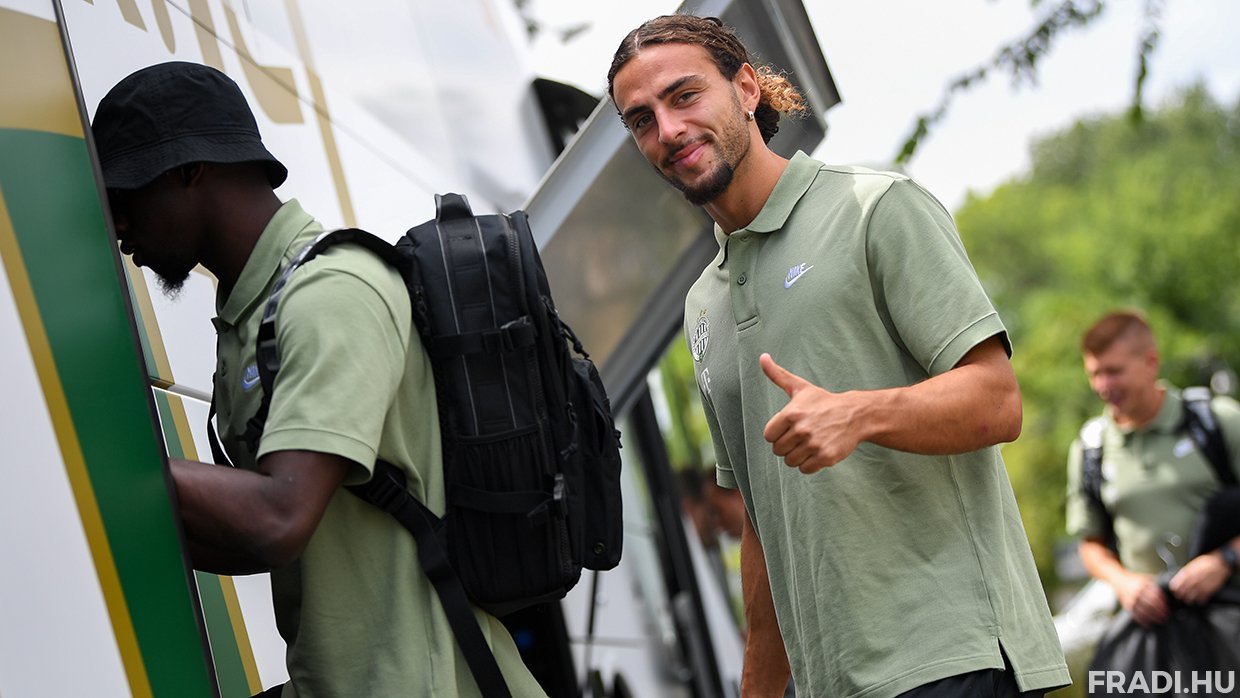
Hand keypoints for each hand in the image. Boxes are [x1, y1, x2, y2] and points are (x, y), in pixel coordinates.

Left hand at [760, 353, 862, 473]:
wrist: (855, 414)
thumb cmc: (824, 402)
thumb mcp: (800, 387)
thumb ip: (777, 375)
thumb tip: (762, 357)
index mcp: (791, 414)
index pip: (769, 436)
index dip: (777, 433)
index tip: (789, 428)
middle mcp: (801, 429)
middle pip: (778, 450)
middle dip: (787, 445)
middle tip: (801, 436)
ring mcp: (814, 444)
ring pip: (791, 461)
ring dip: (798, 456)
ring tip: (809, 444)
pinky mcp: (826, 457)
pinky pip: (805, 469)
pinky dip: (810, 464)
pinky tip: (818, 452)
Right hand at [1115, 573, 1168, 626]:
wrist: (1119, 580)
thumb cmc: (1136, 580)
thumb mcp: (1146, 577)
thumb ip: (1157, 582)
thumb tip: (1171, 588)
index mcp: (1143, 584)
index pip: (1155, 594)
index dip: (1163, 602)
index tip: (1169, 608)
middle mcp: (1136, 592)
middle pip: (1151, 603)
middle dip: (1160, 611)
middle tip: (1167, 616)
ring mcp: (1131, 599)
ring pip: (1144, 611)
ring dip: (1153, 617)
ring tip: (1161, 621)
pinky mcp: (1127, 605)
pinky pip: (1135, 615)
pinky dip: (1143, 621)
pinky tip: (1149, 624)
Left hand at [1169, 552, 1231, 605]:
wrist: (1219, 563)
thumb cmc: (1204, 563)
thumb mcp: (1191, 565)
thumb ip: (1184, 573)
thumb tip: (1177, 580)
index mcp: (1188, 573)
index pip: (1177, 584)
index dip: (1174, 588)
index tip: (1174, 590)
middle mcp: (1194, 580)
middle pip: (1183, 591)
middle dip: (1180, 594)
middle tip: (1180, 596)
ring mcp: (1202, 585)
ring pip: (1192, 595)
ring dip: (1189, 599)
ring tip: (1188, 600)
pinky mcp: (1210, 589)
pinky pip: (1203, 597)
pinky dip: (1200, 600)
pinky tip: (1198, 600)